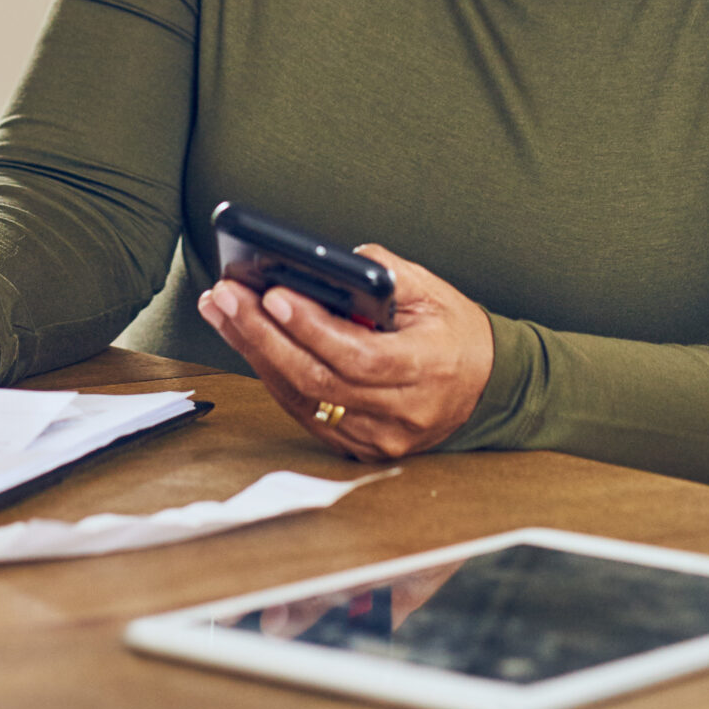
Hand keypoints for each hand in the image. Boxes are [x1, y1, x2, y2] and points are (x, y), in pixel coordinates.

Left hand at [197, 244, 492, 461]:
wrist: (487, 387)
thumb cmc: (455, 333)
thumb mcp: (433, 291)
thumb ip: (384, 272)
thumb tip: (327, 261)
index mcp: (427, 370)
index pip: (358, 356)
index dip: (311, 327)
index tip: (273, 294)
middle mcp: (402, 414)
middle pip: (319, 380)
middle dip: (263, 334)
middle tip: (225, 296)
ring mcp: (379, 439)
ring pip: (303, 398)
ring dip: (254, 352)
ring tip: (221, 310)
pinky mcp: (360, 448)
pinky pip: (306, 412)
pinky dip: (272, 374)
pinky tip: (246, 340)